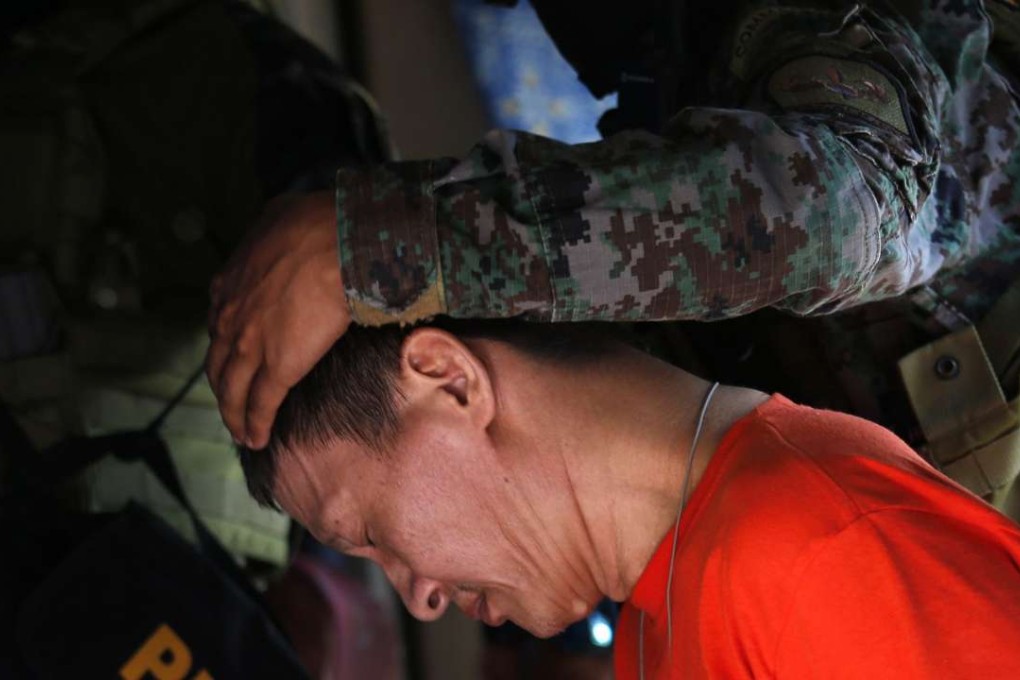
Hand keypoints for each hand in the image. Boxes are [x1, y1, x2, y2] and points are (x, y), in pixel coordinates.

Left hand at [206, 191, 349, 447]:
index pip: (219, 324)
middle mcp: (230, 317)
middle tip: (230, 403)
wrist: (338, 241)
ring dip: (233, 415)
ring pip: (232, 390)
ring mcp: (250, 344)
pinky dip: (256, 425)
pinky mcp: (278, 366)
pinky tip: (258, 440)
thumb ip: (271, 230)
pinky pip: (261, 404)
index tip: (232, 357)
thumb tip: (282, 225)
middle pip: (218, 363)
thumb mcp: (278, 216)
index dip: (225, 346)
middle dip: (222, 386)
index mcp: (230, 283)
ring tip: (241, 432)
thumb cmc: (318, 221)